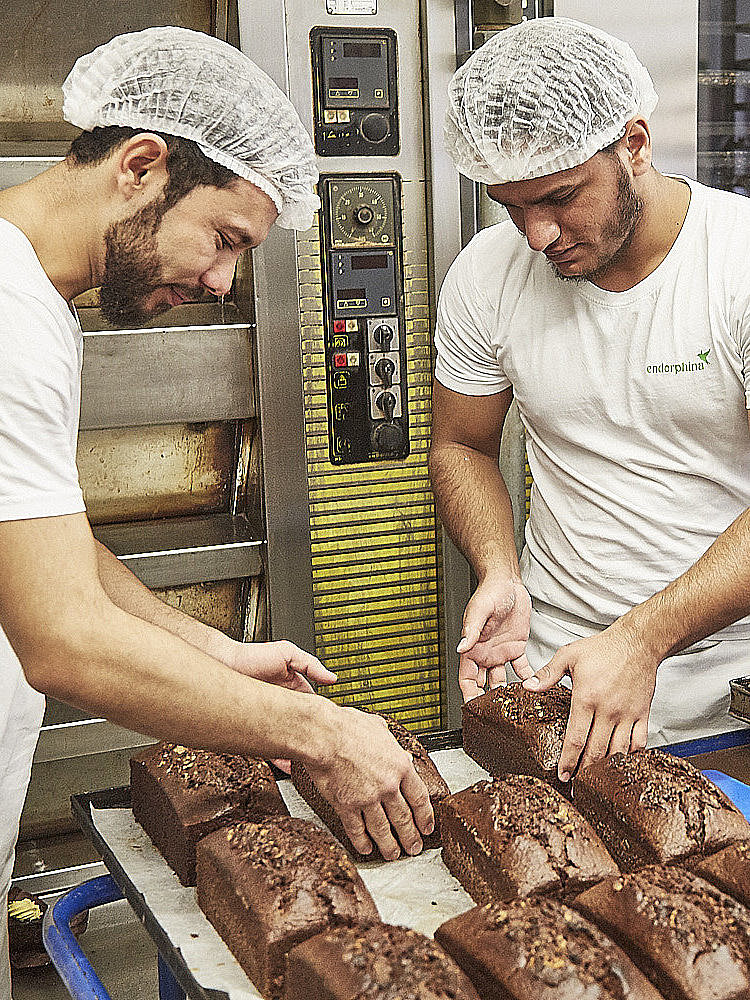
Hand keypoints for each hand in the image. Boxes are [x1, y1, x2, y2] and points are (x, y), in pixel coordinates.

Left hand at [224, 640, 335, 772]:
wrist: (223, 663)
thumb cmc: (251, 656)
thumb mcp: (288, 653)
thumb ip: (311, 664)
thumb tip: (332, 679)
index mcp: (293, 687)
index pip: (313, 706)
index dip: (321, 717)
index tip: (329, 728)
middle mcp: (283, 703)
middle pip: (301, 725)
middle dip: (309, 736)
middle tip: (318, 748)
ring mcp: (269, 716)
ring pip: (286, 738)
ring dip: (294, 746)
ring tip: (304, 759)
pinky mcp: (255, 727)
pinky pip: (268, 745)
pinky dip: (276, 754)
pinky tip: (284, 761)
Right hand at [304, 706, 434, 860]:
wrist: (324, 735)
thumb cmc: (348, 726)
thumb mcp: (380, 728)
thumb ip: (393, 744)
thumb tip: (401, 752)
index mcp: (400, 766)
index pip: (419, 798)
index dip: (425, 817)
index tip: (426, 827)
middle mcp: (388, 786)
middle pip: (404, 819)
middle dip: (410, 837)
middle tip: (414, 848)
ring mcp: (367, 798)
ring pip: (383, 830)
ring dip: (390, 845)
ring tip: (394, 855)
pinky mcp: (346, 806)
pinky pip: (357, 830)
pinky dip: (362, 841)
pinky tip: (366, 848)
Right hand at [457, 577, 530, 700]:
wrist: (507, 582)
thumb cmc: (488, 592)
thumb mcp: (479, 611)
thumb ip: (471, 631)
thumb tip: (461, 648)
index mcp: (472, 649)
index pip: (466, 679)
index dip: (468, 695)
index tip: (472, 710)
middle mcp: (485, 655)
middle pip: (483, 684)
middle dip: (488, 701)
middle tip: (497, 718)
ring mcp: (501, 653)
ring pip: (503, 681)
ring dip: (509, 694)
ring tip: (517, 708)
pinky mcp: (516, 648)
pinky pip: (522, 668)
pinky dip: (528, 678)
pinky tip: (536, 688)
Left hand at [523, 621, 657, 780]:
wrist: (638, 642)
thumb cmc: (604, 648)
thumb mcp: (569, 655)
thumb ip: (547, 674)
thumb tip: (528, 685)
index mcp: (586, 698)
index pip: (575, 738)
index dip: (568, 760)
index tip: (562, 774)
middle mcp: (608, 711)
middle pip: (595, 751)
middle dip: (584, 771)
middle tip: (576, 783)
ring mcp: (627, 714)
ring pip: (617, 751)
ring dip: (606, 767)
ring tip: (596, 777)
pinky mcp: (642, 714)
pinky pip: (639, 742)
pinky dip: (631, 755)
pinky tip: (622, 761)